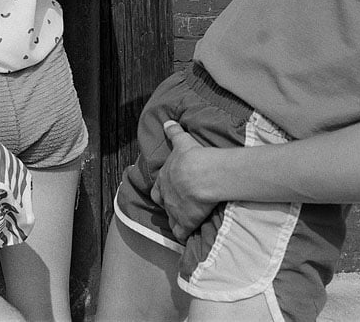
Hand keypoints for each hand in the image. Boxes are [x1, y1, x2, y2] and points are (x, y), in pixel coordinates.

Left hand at [152, 120, 217, 240]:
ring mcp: (174, 210)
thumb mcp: (181, 142)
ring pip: (171, 220)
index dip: (162, 190)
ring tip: (182, 224)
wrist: (201, 174)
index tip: (166, 192)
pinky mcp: (185, 221)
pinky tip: (187, 237)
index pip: (158, 187)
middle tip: (175, 207)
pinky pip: (181, 232)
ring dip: (175, 221)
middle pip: (161, 203)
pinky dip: (183, 235)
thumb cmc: (192, 157)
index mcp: (164, 177)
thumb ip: (174, 133)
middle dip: (167, 205)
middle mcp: (165, 195)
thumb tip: (168, 122)